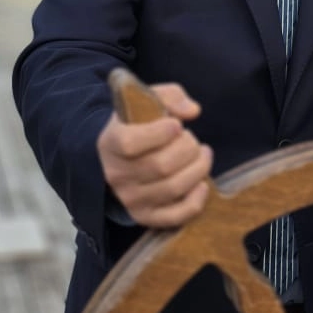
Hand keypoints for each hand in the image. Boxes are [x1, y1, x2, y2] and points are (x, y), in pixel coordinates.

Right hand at [97, 83, 212, 228]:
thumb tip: (192, 111)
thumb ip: (170, 96)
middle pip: (161, 166)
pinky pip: (176, 216)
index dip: (159, 133)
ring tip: (202, 154)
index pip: (129, 143)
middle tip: (191, 139)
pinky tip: (202, 183)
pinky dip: (196, 200)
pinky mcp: (146, 216)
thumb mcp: (147, 101)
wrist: (119, 156)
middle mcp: (116, 175)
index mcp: (110, 143)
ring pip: (173, 188)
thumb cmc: (138, 125)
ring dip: (198, 168)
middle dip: (188, 148)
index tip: (176, 125)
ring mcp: (130, 199)